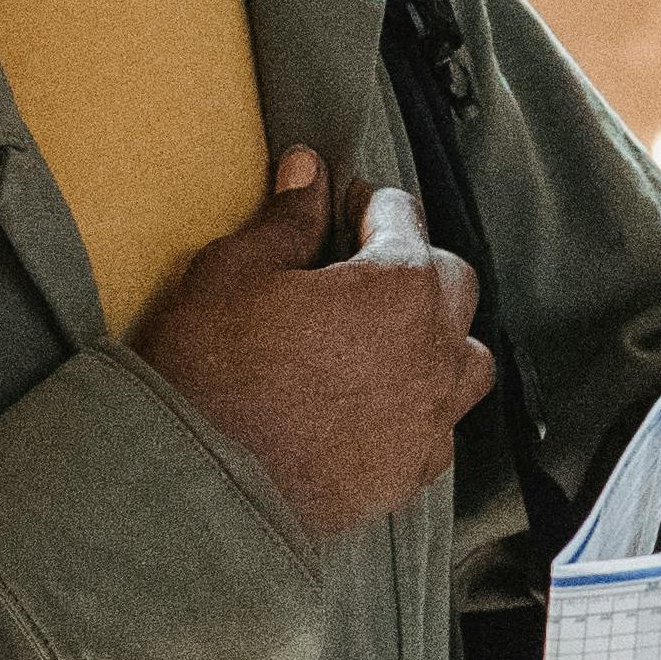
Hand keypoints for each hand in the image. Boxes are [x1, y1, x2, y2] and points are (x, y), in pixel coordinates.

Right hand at [134, 147, 496, 540]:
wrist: (194, 489)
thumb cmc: (208, 373)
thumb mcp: (232, 273)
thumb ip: (285, 219)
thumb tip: (308, 170)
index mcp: (399, 286)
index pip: (402, 216)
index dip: (368, 203)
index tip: (342, 205)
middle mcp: (434, 349)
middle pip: (451, 282)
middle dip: (412, 263)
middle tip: (356, 266)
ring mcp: (430, 416)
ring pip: (466, 357)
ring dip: (437, 335)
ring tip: (384, 336)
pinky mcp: (412, 470)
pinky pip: (441, 425)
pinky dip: (423, 405)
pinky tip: (382, 403)